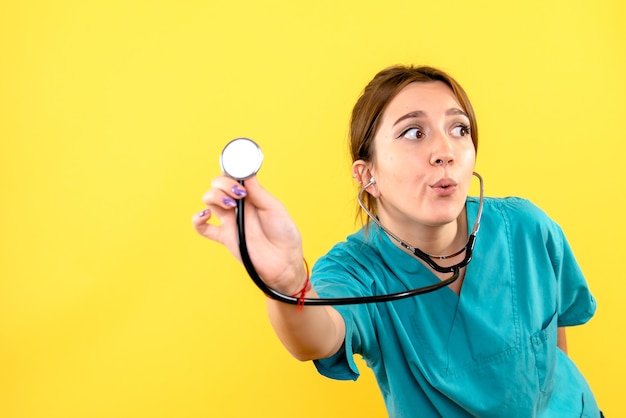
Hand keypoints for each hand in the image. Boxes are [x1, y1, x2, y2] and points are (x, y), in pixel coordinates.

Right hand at [192, 175, 305, 293]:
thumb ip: (258, 192)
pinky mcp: (225, 237)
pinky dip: (197, 220)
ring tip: (230, 206)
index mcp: (251, 195)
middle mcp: (238, 206)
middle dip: (224, 184)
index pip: (233, 176)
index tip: (237, 174)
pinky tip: (205, 216)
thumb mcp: (274, 208)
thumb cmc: (284, 234)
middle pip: (218, 185)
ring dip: (215, 197)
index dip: (231, 171)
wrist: (284, 262)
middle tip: (239, 193)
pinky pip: (203, 228)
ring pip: (209, 200)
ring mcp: (230, 221)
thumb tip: (245, 173)